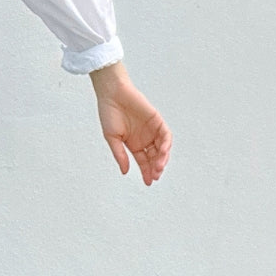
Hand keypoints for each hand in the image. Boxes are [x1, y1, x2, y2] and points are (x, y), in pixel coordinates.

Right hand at [89, 62, 171, 185]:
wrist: (113, 93)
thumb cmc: (109, 113)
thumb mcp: (112, 138)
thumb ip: (120, 154)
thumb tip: (125, 171)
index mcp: (133, 144)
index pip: (143, 162)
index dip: (146, 172)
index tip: (148, 182)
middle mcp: (144, 138)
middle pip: (154, 157)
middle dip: (155, 168)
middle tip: (155, 175)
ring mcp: (152, 130)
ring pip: (162, 148)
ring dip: (162, 158)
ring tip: (158, 167)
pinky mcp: (157, 121)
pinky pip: (166, 135)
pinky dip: (166, 145)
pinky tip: (162, 152)